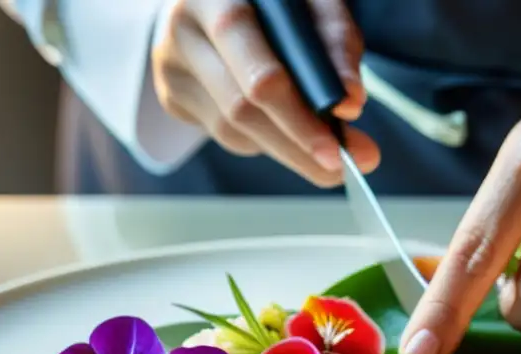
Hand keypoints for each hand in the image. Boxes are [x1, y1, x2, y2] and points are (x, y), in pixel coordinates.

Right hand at [151, 0, 379, 185]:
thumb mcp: (312, 5)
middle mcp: (184, 26)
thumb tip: (350, 103)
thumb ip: (336, 44)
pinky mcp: (171, 94)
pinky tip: (285, 132)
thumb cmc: (276, 3)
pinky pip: (223, 135)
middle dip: (297, 145)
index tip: (337, 146)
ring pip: (232, 129)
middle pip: (240, 107)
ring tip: (324, 159)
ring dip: (285, 151)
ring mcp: (171, 64)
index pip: (258, 69)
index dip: (299, 114)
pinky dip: (262, 141)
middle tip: (339, 170)